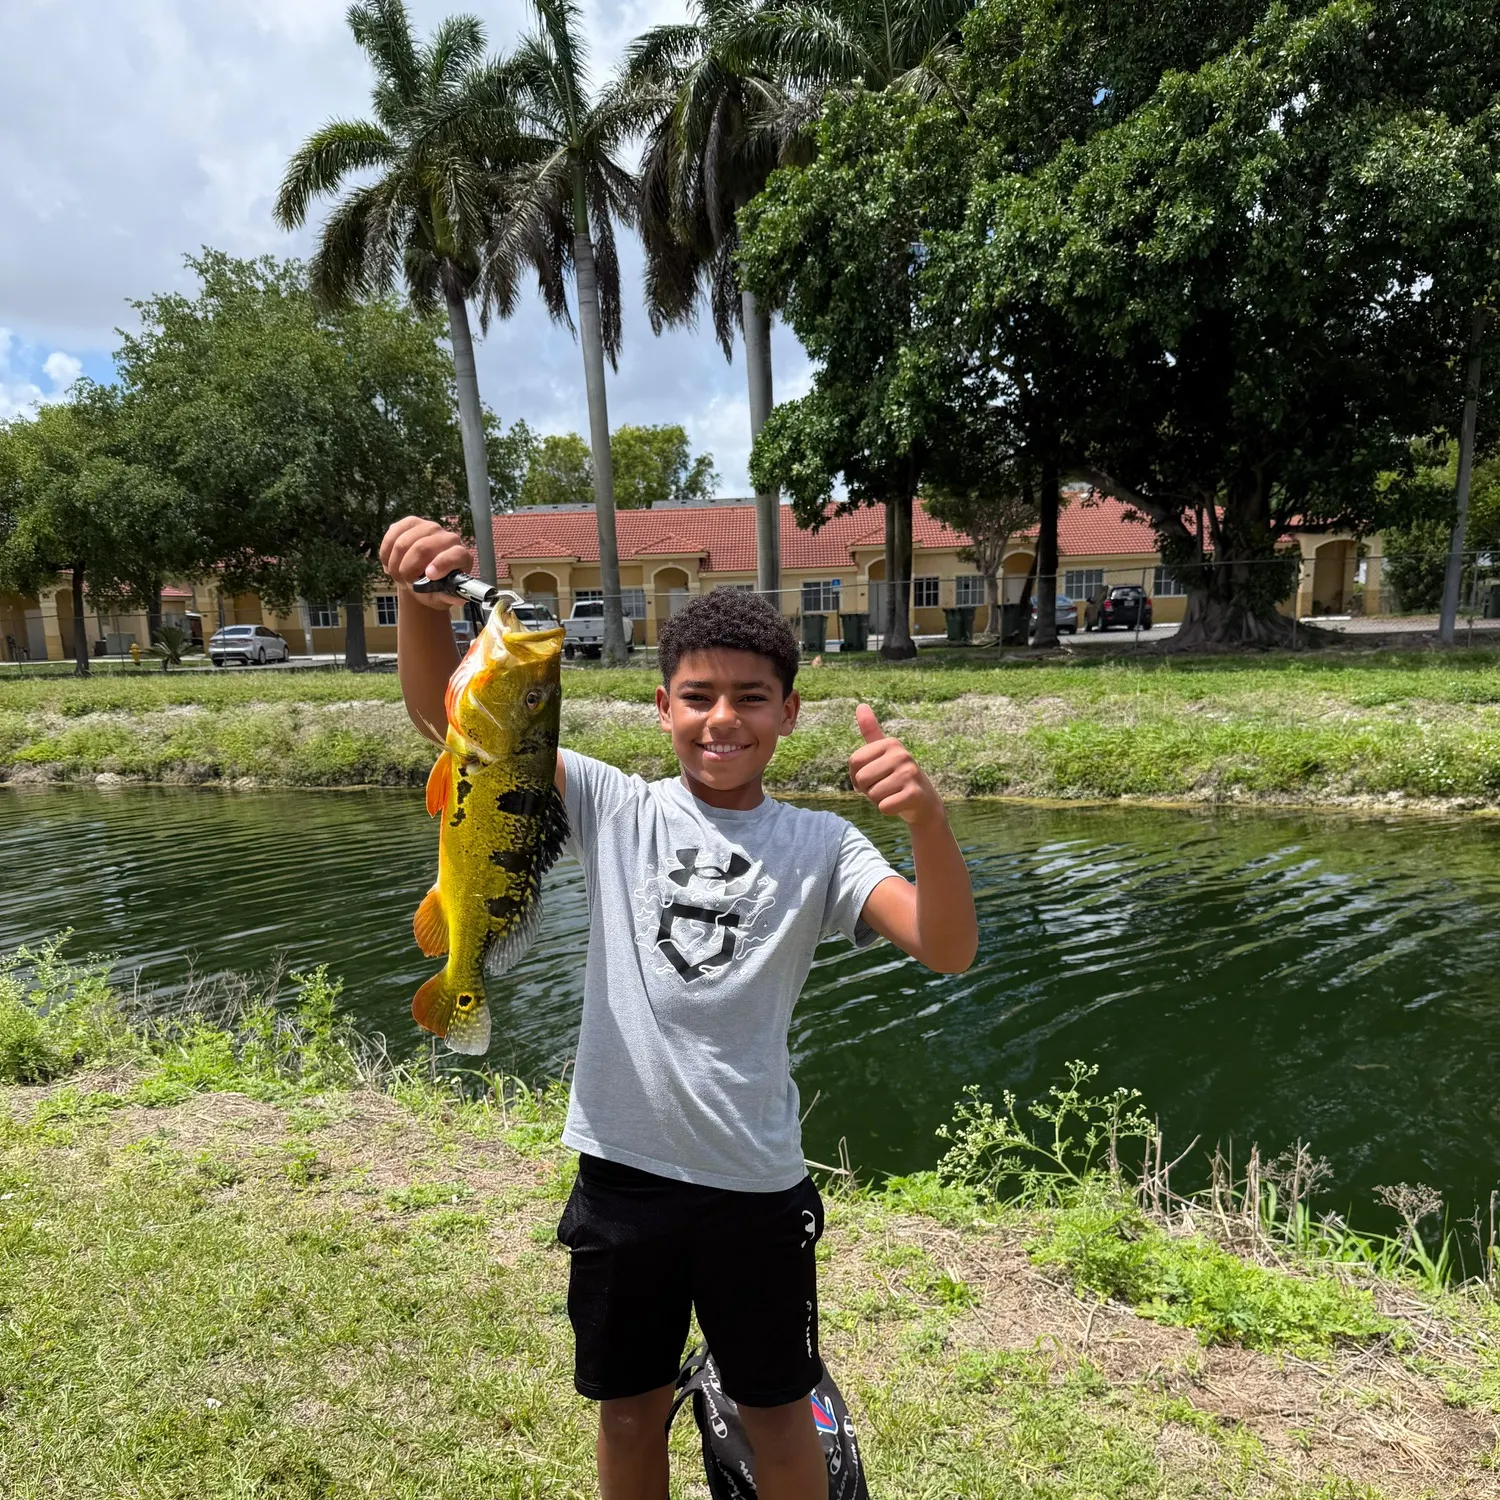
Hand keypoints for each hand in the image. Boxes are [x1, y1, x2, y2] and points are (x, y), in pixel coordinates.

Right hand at [379, 517, 471, 612]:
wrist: (422, 576)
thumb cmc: (434, 587)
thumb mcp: (441, 597)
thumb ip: (448, 597)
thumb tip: (459, 599)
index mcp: (461, 556)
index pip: (455, 554)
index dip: (441, 564)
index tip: (429, 576)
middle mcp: (448, 538)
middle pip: (423, 548)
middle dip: (407, 569)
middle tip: (404, 582)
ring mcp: (429, 527)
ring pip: (403, 542)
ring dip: (394, 563)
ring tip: (397, 575)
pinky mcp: (411, 523)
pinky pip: (392, 535)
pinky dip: (385, 552)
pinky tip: (388, 563)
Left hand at [849, 704, 943, 825]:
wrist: (924, 803)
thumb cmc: (897, 777)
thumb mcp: (884, 753)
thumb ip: (871, 731)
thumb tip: (860, 705)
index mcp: (891, 743)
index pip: (854, 762)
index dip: (857, 776)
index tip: (873, 777)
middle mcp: (902, 755)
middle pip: (862, 779)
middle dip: (868, 790)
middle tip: (884, 788)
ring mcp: (909, 773)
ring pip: (872, 795)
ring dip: (878, 800)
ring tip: (893, 794)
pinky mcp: (914, 794)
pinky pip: (884, 807)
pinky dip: (888, 810)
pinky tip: (899, 804)